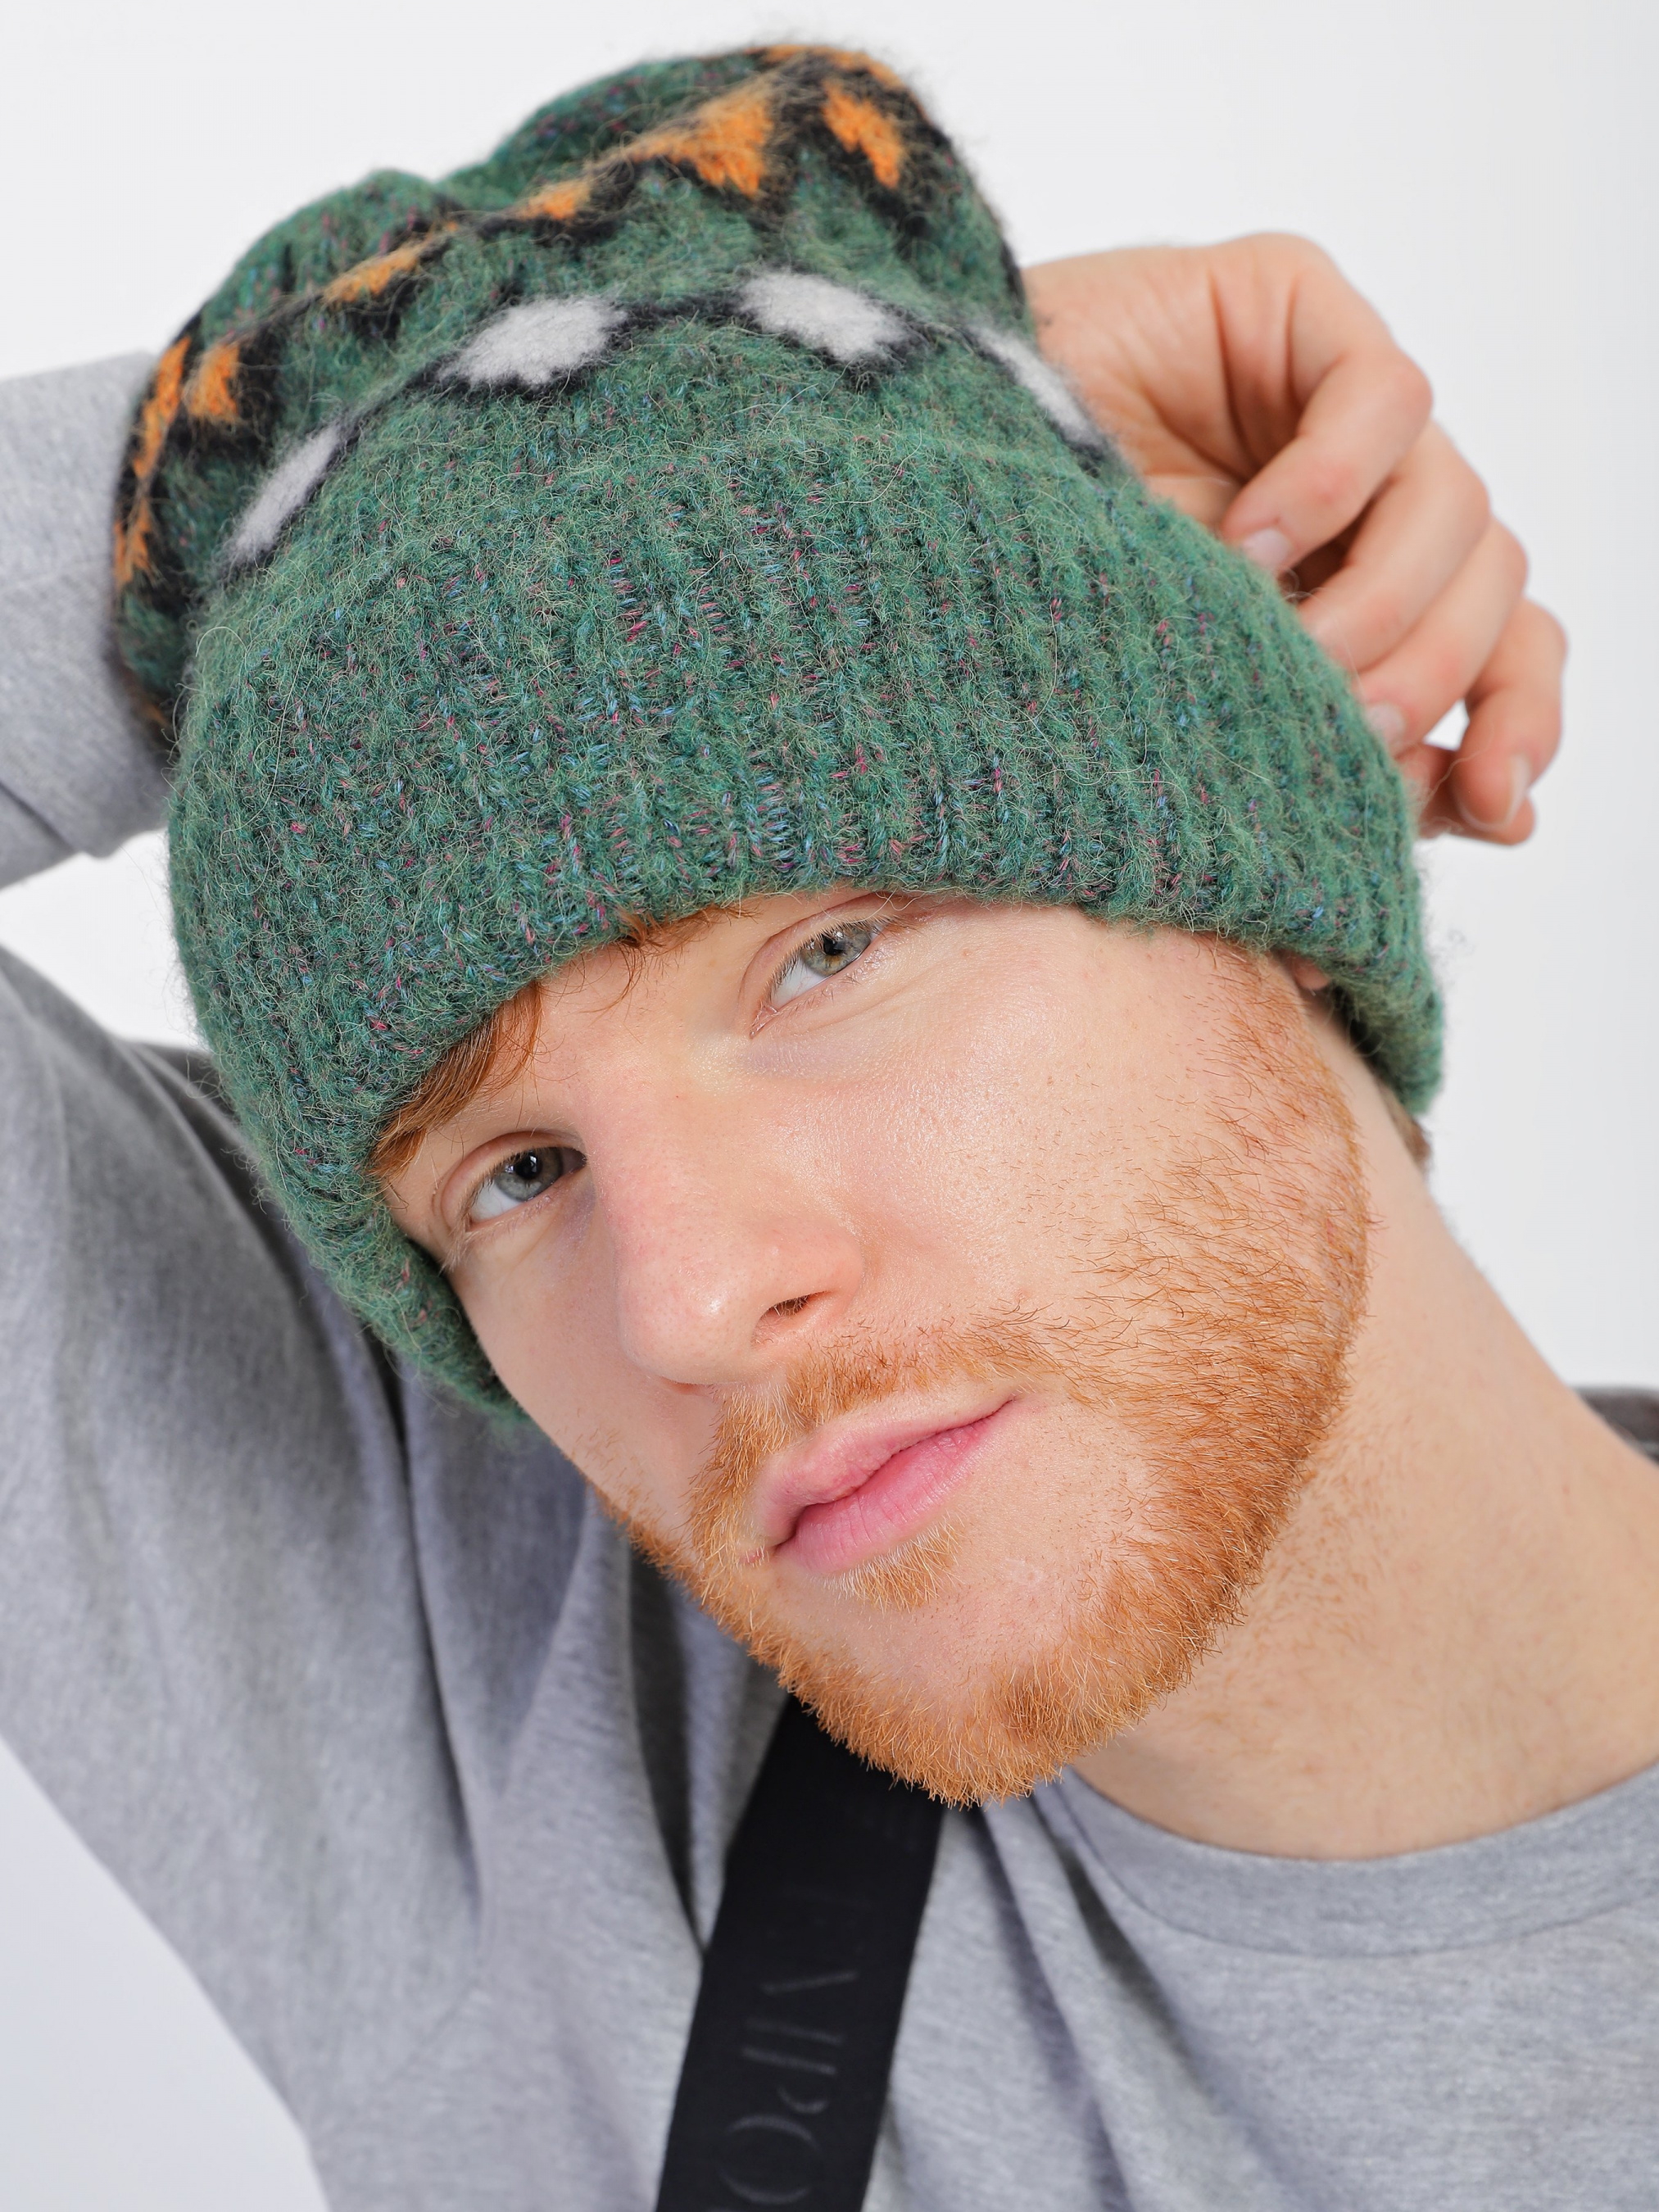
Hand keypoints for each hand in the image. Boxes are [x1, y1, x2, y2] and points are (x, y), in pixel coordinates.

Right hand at [1024, 237, 1563, 843]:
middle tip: (1353, 733)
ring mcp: (1324, 409)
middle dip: (1436, 672)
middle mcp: (1350, 508)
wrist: (889, 520)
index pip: (1498, 650)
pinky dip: (1335, 483)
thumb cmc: (1017, 632)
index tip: (1495, 807)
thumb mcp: (1192, 721)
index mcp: (1341, 601)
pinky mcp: (1288, 308)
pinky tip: (1251, 540)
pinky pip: (1386, 398)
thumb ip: (1329, 756)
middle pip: (1492, 586)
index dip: (1518, 722)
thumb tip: (1503, 817)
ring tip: (1285, 649)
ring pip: (1460, 506)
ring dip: (1388, 601)